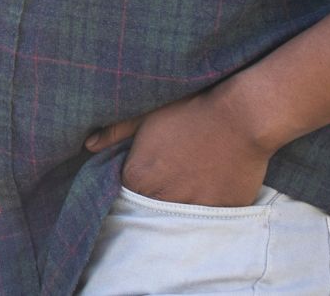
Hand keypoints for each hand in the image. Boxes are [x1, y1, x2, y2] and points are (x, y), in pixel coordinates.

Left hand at [85, 86, 271, 206]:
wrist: (241, 116)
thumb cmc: (190, 110)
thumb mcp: (146, 115)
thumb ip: (114, 132)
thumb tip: (88, 145)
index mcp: (140, 177)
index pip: (128, 193)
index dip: (137, 183)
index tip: (149, 173)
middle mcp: (163, 199)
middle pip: (152, 208)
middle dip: (158, 196)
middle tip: (173, 175)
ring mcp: (194, 209)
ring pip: (180, 216)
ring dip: (183, 202)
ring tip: (193, 179)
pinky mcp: (223, 212)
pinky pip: (210, 218)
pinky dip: (209, 205)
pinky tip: (213, 183)